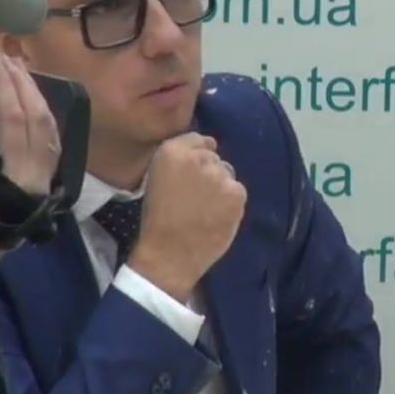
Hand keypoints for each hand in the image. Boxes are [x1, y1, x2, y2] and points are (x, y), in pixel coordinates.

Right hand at [0, 51, 61, 265]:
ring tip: (19, 70)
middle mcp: (38, 178)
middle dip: (23, 84)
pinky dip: (43, 116)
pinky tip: (31, 100)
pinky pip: (51, 142)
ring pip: (49, 130)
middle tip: (5, 56)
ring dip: (36, 97)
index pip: (13, 121)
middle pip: (37, 120)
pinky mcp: (45, 184)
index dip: (5, 87)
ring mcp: (45, 182)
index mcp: (14, 180)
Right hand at [129, 133, 246, 301]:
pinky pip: (237, 191)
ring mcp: (219, 174)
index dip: (197, 158)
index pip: (198, 140)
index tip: (190, 176)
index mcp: (171, 151)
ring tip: (206, 210)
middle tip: (196, 197)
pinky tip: (217, 217)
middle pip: (214, 157)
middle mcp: (198, 157)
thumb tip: (208, 147)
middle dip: (209, 172)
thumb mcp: (157, 178)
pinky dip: (231, 203)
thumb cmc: (158, 219)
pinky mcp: (236, 192)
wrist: (169, 254)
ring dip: (221, 187)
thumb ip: (180, 160)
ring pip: (227, 174)